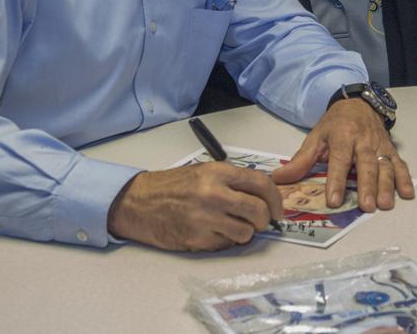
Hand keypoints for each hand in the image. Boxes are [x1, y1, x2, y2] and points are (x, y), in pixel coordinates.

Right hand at [106, 162, 282, 250]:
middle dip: (265, 219)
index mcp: (218, 173)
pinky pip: (226, 244)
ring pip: (246, 232)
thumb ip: (233, 181)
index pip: (261, 184)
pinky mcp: (197, 239)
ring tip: (232, 225)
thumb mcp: (205, 172)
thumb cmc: (172, 186)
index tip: (278, 209)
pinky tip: (214, 232)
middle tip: (260, 221)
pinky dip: (226, 241)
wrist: (138, 202)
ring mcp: (205, 219)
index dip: (276, 199)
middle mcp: (214, 194)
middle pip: (258, 211)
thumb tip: (263, 195)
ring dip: (245, 232)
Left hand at [274, 98, 412, 212]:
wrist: (359, 103)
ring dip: (387, 185)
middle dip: (367, 186)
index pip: (339, 160)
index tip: (334, 200)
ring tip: (385, 204)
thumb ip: (300, 160)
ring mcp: (380, 145)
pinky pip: (400, 164)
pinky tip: (407, 194)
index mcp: (342, 136)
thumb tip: (279, 179)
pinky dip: (405, 178)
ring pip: (385, 166)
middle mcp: (363, 141)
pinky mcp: (391, 149)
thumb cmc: (335, 124)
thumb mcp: (316, 136)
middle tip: (366, 206)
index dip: (337, 181)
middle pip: (366, 165)